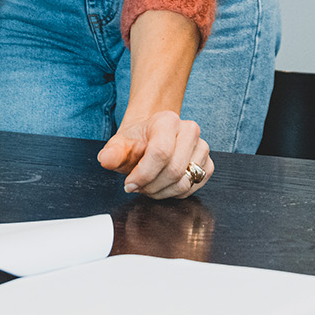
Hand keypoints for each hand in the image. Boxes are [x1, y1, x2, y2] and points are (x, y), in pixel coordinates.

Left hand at [98, 110, 212, 198]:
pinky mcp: (208, 164)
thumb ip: (112, 153)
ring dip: (162, 192)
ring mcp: (202, 147)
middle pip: (174, 170)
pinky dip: (175, 193)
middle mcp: (189, 130)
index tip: (129, 184)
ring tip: (149, 186)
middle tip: (138, 187)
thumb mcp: (119, 145)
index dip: (143, 174)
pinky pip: (193, 187)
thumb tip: (106, 160)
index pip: (160, 153)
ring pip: (185, 182)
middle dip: (152, 186)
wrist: (151, 138)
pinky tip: (163, 186)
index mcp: (167, 120)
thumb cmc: (137, 142)